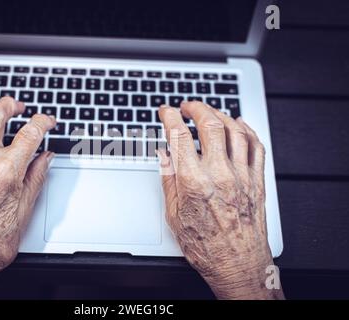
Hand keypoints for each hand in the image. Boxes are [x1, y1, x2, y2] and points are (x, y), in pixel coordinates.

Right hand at [158, 101, 283, 299]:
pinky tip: (239, 124)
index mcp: (194, 183)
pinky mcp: (257, 181)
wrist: (237, 265)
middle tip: (188, 106)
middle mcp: (220, 175)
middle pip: (210, 125)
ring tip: (210, 112)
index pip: (179, 137)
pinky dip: (247, 130)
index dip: (170, 117)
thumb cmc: (205, 246)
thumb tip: (164, 154)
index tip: (166, 111)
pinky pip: (256, 146)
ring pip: (235, 131)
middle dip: (197, 108)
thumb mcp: (174, 214)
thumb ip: (169, 179)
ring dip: (221, 115)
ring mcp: (242, 176)